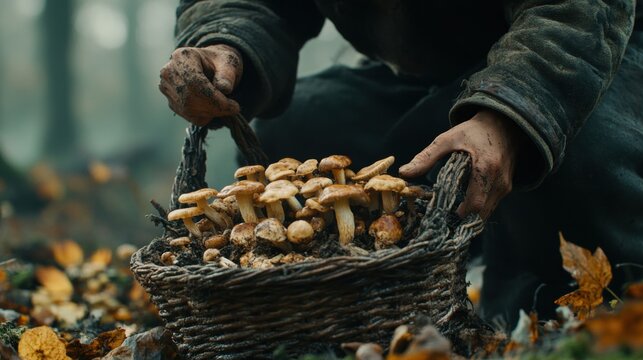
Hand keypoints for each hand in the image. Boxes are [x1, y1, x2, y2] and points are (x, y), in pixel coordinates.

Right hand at [159, 44, 242, 126]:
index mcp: (182, 57)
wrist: (210, 67)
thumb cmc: (219, 62)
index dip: (214, 97)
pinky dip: (206, 116)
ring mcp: (167, 88)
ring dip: (212, 113)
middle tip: (233, 108)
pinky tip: (213, 106)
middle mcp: (169, 72)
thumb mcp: (228, 62)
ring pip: (189, 110)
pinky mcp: (171, 102)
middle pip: (189, 98)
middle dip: (214, 108)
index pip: (194, 81)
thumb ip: (227, 74)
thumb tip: (224, 88)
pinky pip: (190, 117)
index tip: (233, 106)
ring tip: (225, 105)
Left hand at [399, 110, 525, 219]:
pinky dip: (476, 209)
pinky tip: (461, 206)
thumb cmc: (473, 131)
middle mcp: (499, 180)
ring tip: (448, 215)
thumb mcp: (447, 139)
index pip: (474, 203)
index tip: (440, 217)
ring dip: (469, 216)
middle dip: (461, 220)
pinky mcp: (506, 188)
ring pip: (486, 212)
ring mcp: (505, 186)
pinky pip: (490, 206)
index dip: (458, 215)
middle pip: (480, 213)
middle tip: (440, 221)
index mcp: (485, 168)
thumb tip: (404, 173)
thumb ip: (426, 157)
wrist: (503, 125)